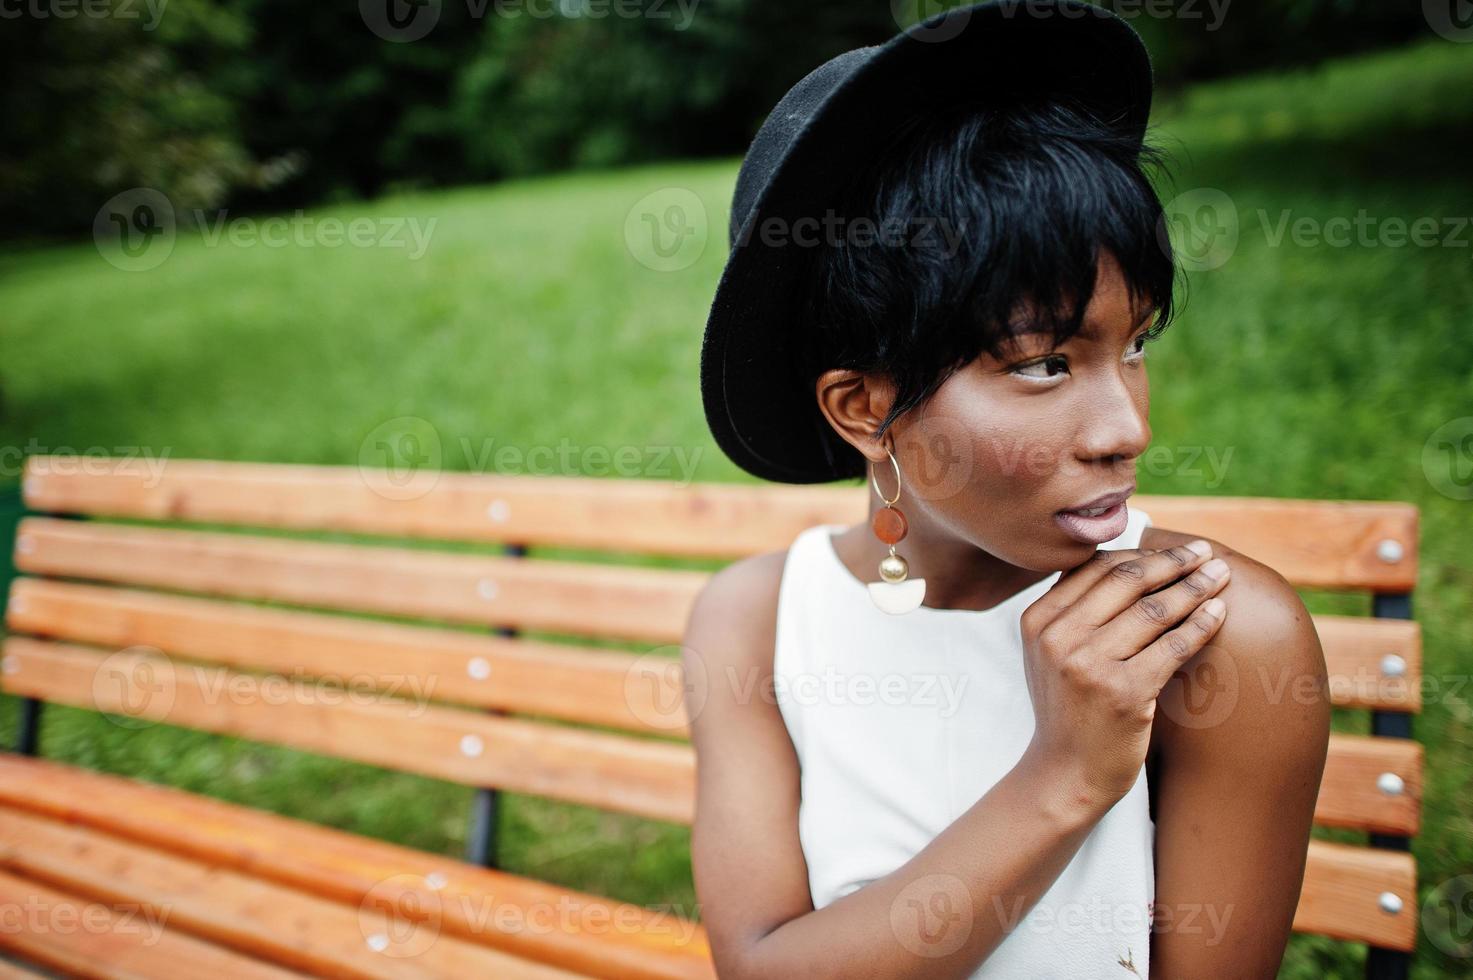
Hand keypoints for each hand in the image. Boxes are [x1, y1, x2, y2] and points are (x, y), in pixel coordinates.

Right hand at [1017, 540, 1230, 808]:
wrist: (1065, 771)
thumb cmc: (1069, 708)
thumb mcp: (1052, 653)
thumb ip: (1075, 610)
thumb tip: (1125, 560)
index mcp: (1038, 619)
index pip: (1096, 569)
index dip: (1142, 553)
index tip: (1176, 548)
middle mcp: (1058, 637)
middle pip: (1126, 581)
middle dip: (1173, 562)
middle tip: (1206, 553)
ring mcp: (1088, 664)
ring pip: (1153, 610)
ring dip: (1194, 588)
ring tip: (1220, 576)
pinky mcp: (1123, 692)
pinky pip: (1172, 646)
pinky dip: (1201, 625)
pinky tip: (1219, 612)